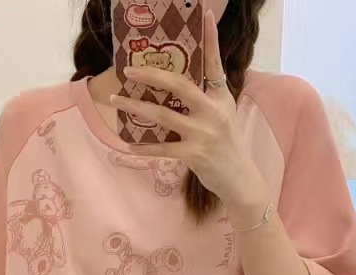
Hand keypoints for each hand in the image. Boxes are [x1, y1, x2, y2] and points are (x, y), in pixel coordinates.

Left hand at [110, 10, 269, 223]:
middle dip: (151, 76)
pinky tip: (129, 144)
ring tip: (116, 101)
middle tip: (129, 71)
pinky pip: (163, 148)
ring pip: (163, 116)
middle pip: (179, 86)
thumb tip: (178, 83)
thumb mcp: (223, 115)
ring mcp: (204, 133)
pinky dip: (145, 147)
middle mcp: (213, 112)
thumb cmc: (227, 145)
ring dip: (136, 108)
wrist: (239, 178)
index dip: (210, 39)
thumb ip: (206, 97)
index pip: (215, 63)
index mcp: (220, 97)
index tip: (205, 13)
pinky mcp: (195, 154)